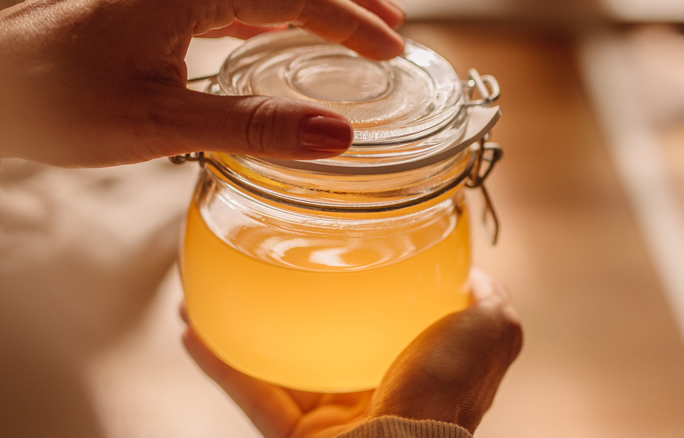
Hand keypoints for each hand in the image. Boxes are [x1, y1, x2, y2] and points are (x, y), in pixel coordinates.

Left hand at [0, 0, 404, 166]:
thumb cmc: (58, 100)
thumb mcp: (163, 122)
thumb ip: (253, 125)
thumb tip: (334, 135)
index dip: (351, 23)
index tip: (392, 52)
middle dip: (345, 3)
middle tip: (392, 32)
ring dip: (311, 9)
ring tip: (355, 32)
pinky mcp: (155, 8)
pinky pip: (230, 3)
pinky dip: (270, 19)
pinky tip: (281, 38)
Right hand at [181, 269, 522, 436]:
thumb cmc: (448, 394)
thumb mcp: (491, 333)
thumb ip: (490, 304)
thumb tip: (479, 277)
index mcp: (411, 367)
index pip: (378, 321)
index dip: (358, 291)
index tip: (337, 256)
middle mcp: (368, 392)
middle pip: (320, 342)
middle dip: (289, 309)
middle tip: (265, 268)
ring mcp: (328, 416)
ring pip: (275, 365)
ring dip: (240, 330)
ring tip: (210, 292)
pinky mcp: (294, 435)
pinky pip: (249, 393)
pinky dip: (219, 363)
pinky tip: (191, 327)